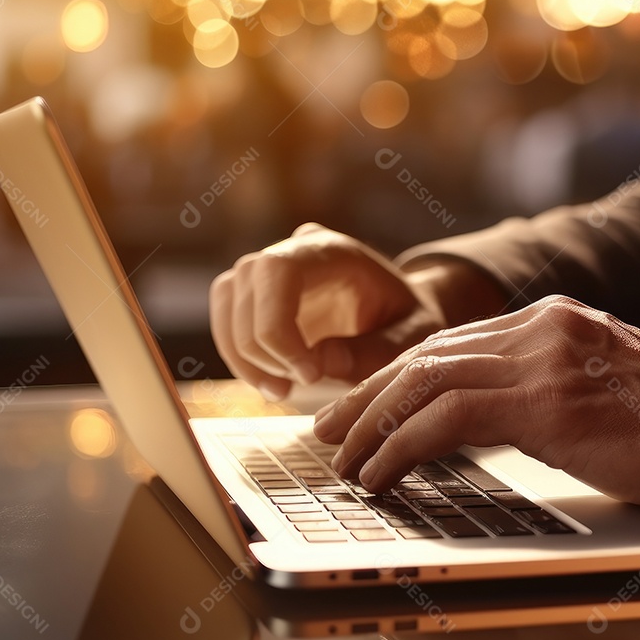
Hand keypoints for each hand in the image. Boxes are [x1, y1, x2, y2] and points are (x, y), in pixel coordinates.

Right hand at [209, 223, 503, 399]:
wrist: (402, 312)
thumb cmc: (410, 319)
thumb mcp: (412, 336)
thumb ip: (375, 350)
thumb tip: (320, 363)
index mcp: (332, 249)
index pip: (277, 271)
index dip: (277, 326)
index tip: (307, 375)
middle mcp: (293, 249)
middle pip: (245, 286)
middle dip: (263, 349)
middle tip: (300, 387)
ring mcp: (270, 268)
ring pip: (227, 302)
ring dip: (245, 356)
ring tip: (282, 391)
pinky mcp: (256, 293)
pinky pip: (227, 319)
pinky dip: (241, 357)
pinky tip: (273, 384)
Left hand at [314, 296, 639, 507]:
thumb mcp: (605, 385)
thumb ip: (552, 381)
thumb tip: (497, 415)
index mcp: (555, 320)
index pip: (454, 345)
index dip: (399, 378)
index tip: (365, 408)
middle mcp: (542, 326)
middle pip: (428, 356)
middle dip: (368, 397)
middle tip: (328, 431)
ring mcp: (544, 357)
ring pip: (425, 383)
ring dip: (373, 425)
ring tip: (343, 462)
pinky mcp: (546, 401)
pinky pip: (446, 420)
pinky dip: (402, 448)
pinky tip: (380, 476)